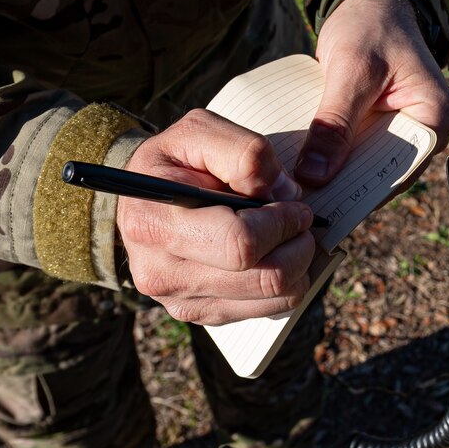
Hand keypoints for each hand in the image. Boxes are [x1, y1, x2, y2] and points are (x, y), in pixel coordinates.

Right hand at [116, 109, 317, 324]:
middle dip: (299, 246)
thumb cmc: (178, 161)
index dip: (282, 223)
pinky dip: (287, 283)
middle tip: (300, 221)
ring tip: (289, 236)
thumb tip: (282, 192)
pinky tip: (274, 255)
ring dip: (299, 266)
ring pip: (276, 300)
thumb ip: (244, 151)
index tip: (294, 205)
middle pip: (266, 279)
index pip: (241, 243)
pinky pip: (271, 311)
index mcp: (155, 224)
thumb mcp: (201, 132)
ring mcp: (182, 302)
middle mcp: (162, 274)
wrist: (148, 197)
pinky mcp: (204, 315)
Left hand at [295, 0, 448, 189]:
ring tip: (304, 193)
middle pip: (387, 172)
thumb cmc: (370, 26)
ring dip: (341, 175)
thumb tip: (314, 176)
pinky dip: (339, 158)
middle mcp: (428, 131)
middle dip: (348, 187)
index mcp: (435, 118)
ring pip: (372, 165)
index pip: (400, 170)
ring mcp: (408, 130)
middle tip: (307, 205)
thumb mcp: (350, 72)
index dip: (363, 190)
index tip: (326, 207)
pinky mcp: (387, 127)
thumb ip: (334, 123)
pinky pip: (363, 151)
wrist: (372, 2)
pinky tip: (310, 171)